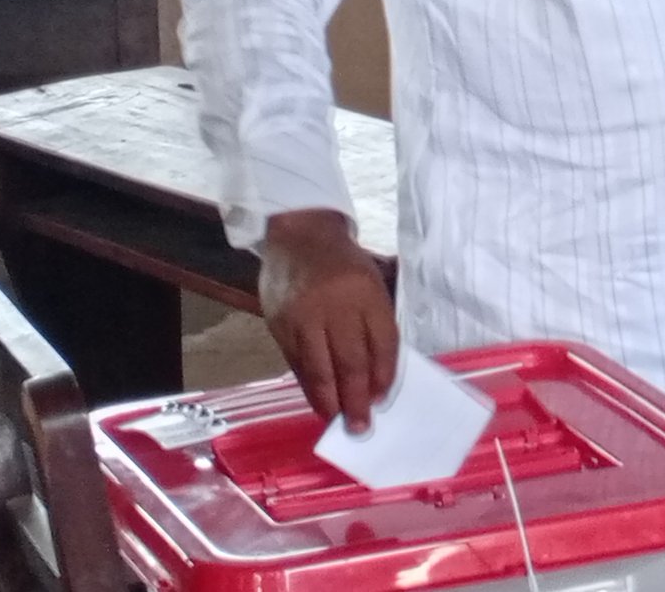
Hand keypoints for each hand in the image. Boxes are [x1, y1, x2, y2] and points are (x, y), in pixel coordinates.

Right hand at [259, 209, 398, 432]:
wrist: (299, 237)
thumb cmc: (343, 265)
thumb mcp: (370, 282)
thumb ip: (375, 322)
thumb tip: (378, 377)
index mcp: (366, 291)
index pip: (382, 342)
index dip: (384, 375)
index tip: (383, 399)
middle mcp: (335, 304)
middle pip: (351, 362)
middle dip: (358, 399)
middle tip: (362, 426)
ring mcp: (304, 316)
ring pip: (320, 369)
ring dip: (330, 401)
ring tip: (339, 421)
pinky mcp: (280, 325)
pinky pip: (297, 364)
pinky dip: (309, 387)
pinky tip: (318, 400)